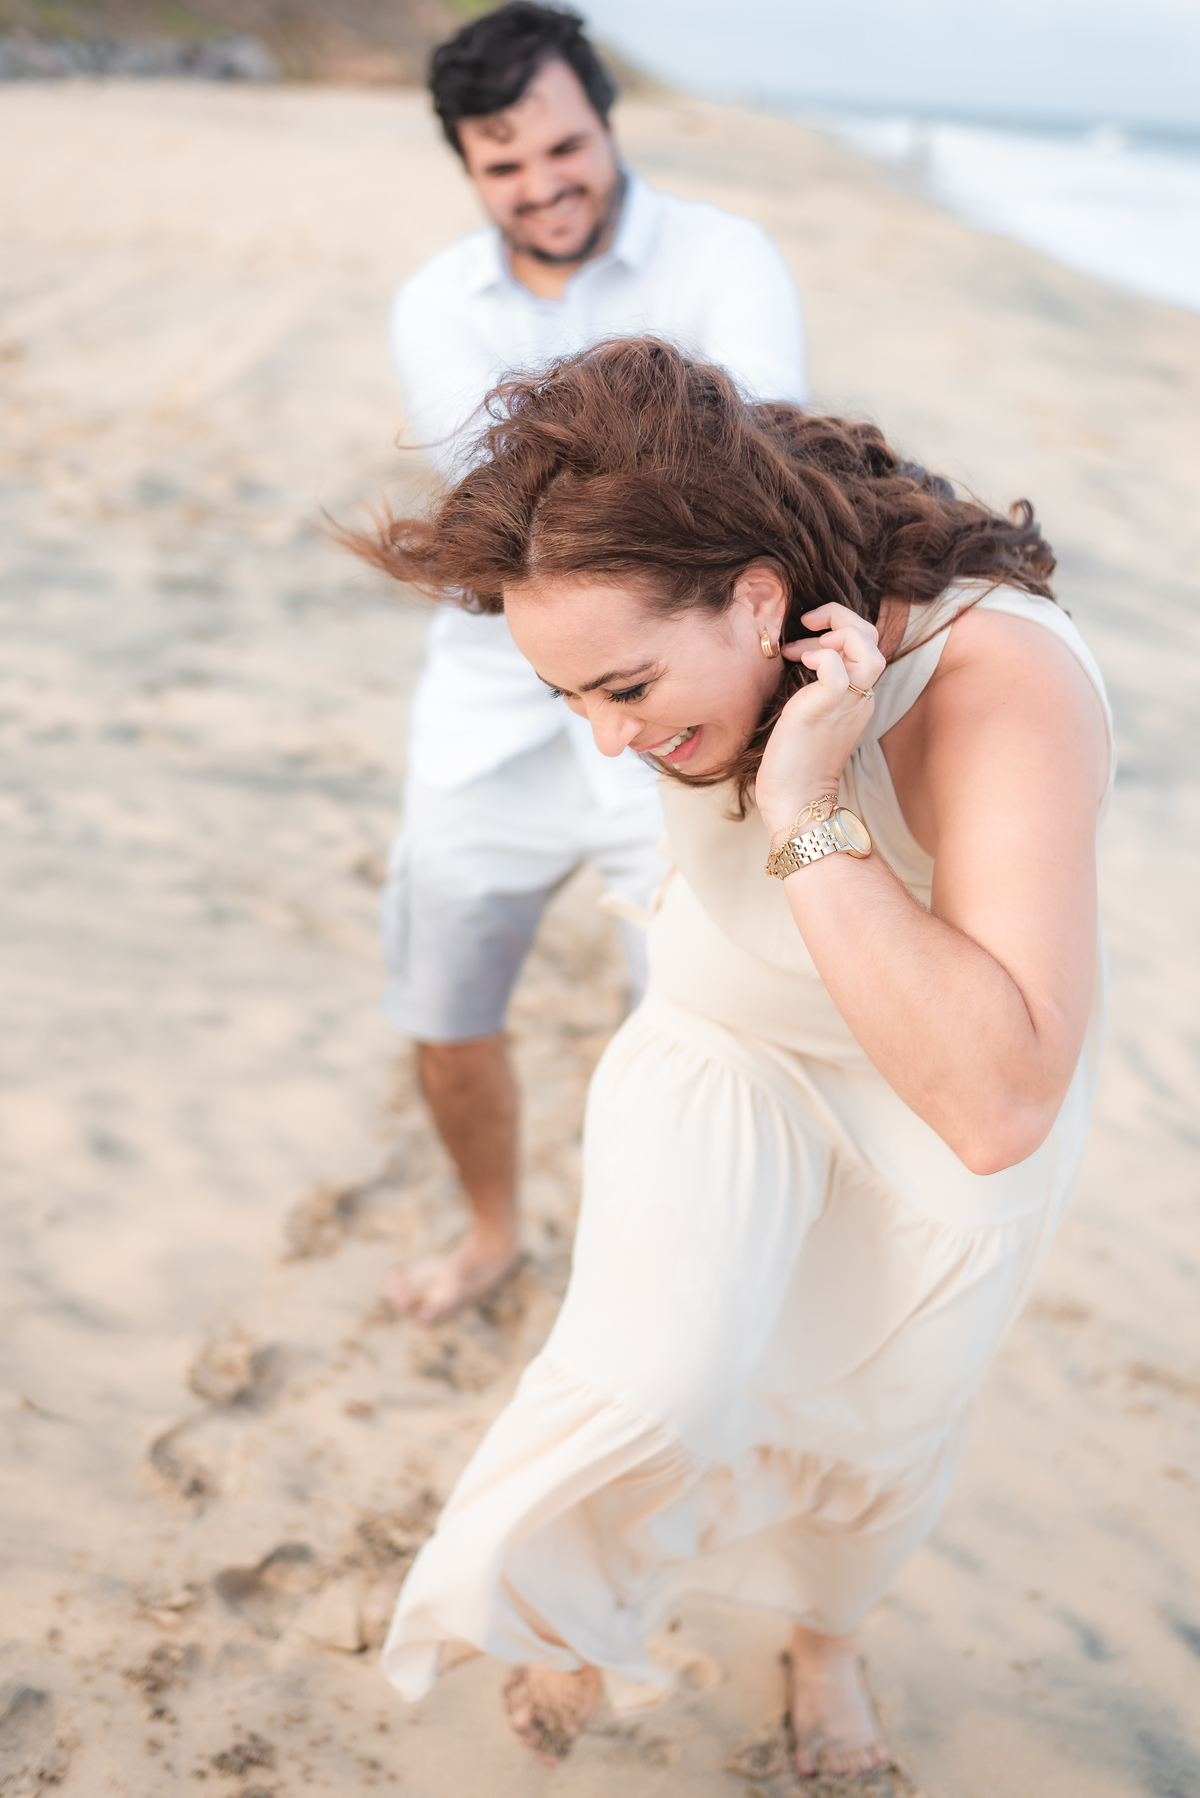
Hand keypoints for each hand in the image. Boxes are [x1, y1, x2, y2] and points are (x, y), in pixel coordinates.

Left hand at [755, 604, 886, 836]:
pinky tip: (797, 660)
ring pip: (867, 646)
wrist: (796, 802)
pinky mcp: (825, 709)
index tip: (804, 639)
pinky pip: (836, 669)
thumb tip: (796, 654)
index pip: (866, 644)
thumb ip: (815, 686)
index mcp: (858, 697)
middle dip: (841, 616)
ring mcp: (846, 703)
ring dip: (837, 630)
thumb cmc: (795, 763)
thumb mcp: (811, 714)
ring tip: (806, 643)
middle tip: (808, 625)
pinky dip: (818, 654)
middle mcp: (860, 697)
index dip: (838, 628)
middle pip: (872, 636)